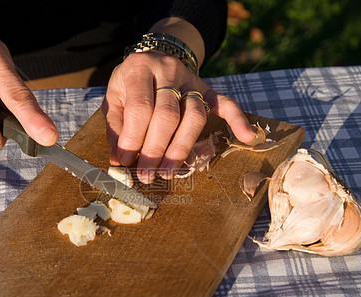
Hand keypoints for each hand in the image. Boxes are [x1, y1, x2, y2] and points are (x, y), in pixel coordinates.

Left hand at [102, 51, 255, 183]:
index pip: (140, 108)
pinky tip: (246, 137)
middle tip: (147, 175)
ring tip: (169, 172)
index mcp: (139, 69)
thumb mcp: (113, 97)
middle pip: (168, 115)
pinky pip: (225, 103)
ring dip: (181, 147)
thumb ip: (116, 126)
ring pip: (195, 115)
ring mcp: (191, 79)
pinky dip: (237, 119)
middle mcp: (168, 70)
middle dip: (157, 149)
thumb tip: (120, 159)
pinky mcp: (206, 88)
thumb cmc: (130, 83)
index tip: (125, 161)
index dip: (133, 138)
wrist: (152, 56)